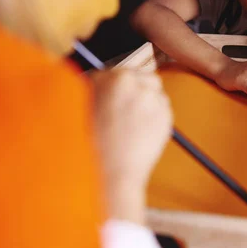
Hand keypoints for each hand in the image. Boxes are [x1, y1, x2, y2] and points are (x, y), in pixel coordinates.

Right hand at [90, 69, 172, 189]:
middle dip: (137, 89)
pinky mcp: (166, 117)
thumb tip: (100, 79)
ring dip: (147, 103)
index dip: (115, 86)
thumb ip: (93, 89)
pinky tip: (140, 134)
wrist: (109, 175)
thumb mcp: (80, 108)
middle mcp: (135, 84)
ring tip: (131, 126)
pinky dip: (155, 118)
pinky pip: (163, 110)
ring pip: (155, 93)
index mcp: (111, 78)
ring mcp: (153, 100)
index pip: (118, 72)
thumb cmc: (88, 145)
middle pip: (143, 76)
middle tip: (126, 110)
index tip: (114, 96)